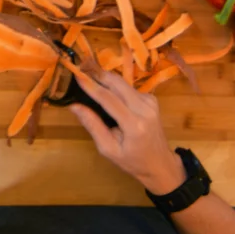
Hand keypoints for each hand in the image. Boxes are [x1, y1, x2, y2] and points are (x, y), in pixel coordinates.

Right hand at [69, 69, 186, 194]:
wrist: (160, 163)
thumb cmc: (132, 161)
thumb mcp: (108, 149)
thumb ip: (92, 125)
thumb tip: (74, 106)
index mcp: (134, 124)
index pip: (108, 98)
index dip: (91, 86)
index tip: (77, 75)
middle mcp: (145, 108)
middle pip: (117, 83)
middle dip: (98, 75)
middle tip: (81, 70)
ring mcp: (150, 101)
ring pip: (123, 83)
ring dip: (106, 79)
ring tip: (90, 79)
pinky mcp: (152, 99)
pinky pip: (129, 88)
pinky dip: (116, 87)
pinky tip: (108, 92)